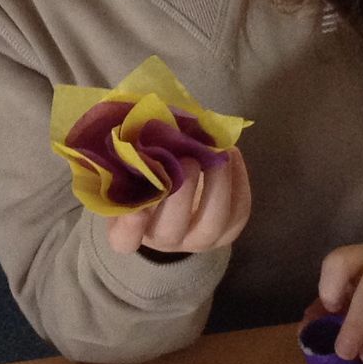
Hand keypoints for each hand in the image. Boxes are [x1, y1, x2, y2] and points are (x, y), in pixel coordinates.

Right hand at [104, 148, 251, 256]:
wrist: (180, 196)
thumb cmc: (149, 177)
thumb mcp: (132, 169)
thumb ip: (134, 156)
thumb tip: (152, 123)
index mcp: (131, 228)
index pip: (123, 239)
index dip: (129, 228)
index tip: (134, 211)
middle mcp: (163, 240)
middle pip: (170, 231)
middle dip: (181, 195)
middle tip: (187, 160)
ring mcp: (198, 239)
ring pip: (211, 223)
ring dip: (217, 186)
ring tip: (218, 153)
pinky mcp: (228, 231)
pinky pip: (239, 211)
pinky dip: (238, 180)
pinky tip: (232, 153)